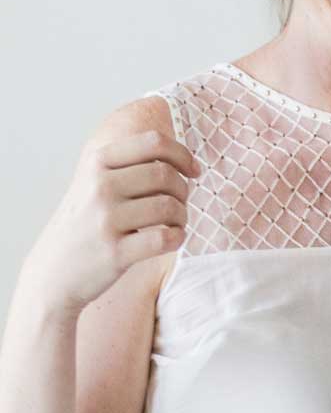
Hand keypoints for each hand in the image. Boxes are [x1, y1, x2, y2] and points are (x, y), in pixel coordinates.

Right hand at [21, 126, 198, 315]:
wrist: (55, 269)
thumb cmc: (86, 224)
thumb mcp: (93, 183)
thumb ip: (128, 167)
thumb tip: (179, 158)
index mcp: (96, 163)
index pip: (153, 142)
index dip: (182, 155)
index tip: (193, 171)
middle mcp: (99, 186)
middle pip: (166, 174)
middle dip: (183, 191)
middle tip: (178, 205)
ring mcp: (106, 218)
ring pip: (170, 206)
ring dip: (182, 217)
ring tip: (172, 224)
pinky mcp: (116, 251)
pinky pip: (166, 238)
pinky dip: (178, 238)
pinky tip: (170, 240)